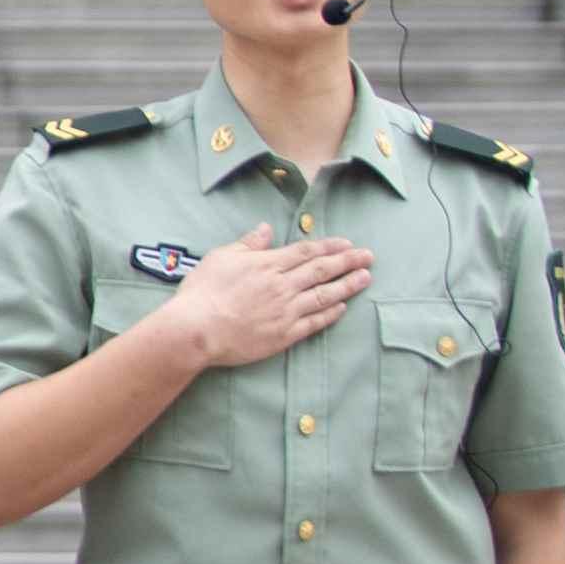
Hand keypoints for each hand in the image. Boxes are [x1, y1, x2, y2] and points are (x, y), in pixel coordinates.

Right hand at [154, 233, 373, 374]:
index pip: (306, 252)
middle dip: (348, 262)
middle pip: (322, 270)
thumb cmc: (202, 292)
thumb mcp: (220, 258)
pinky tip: (342, 307)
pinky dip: (330, 314)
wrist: (196, 330)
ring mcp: (286, 311)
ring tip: (365, 278)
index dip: (329, 247)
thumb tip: (265, 229)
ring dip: (347, 286)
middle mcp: (283, 286)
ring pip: (325, 295)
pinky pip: (315, 322)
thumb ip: (247, 244)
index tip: (348, 244)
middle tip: (369, 257)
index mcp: (268, 265)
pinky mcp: (284, 334)